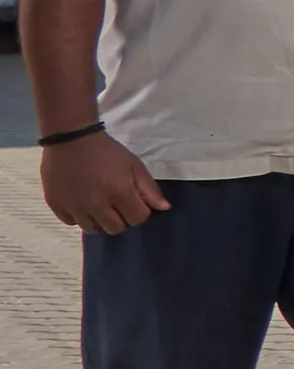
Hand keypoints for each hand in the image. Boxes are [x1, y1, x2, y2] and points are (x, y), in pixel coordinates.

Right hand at [38, 130, 164, 235]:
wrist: (70, 138)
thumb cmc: (106, 151)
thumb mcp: (134, 165)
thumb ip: (149, 189)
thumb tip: (163, 208)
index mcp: (119, 192)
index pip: (137, 219)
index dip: (139, 212)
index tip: (134, 202)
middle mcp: (96, 204)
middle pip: (115, 229)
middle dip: (120, 219)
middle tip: (116, 204)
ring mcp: (74, 206)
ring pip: (92, 229)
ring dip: (99, 220)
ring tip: (98, 204)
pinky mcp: (56, 205)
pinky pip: (72, 222)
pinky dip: (78, 216)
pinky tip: (81, 202)